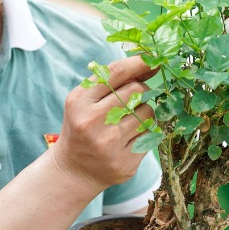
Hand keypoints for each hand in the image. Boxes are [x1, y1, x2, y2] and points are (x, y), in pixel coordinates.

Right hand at [53, 56, 156, 191]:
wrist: (74, 171)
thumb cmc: (83, 127)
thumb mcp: (84, 101)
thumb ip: (109, 81)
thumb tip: (149, 63)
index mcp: (79, 101)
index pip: (116, 72)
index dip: (139, 62)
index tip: (153, 59)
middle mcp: (92, 122)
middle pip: (137, 91)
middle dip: (141, 90)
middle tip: (135, 98)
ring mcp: (109, 144)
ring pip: (148, 112)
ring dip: (145, 111)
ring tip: (130, 119)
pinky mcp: (125, 162)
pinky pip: (151, 135)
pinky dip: (146, 132)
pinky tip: (130, 137)